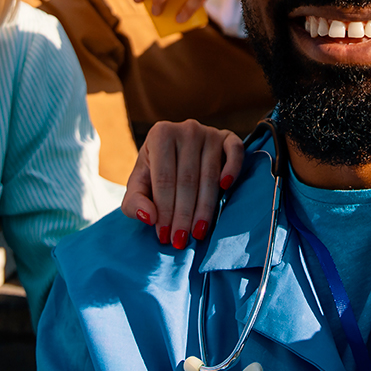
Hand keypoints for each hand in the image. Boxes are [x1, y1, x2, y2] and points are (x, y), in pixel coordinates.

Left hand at [122, 120, 244, 246]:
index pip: (164, 179)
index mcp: (160, 133)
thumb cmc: (155, 171)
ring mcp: (209, 132)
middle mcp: (186, 129)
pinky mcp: (227, 137)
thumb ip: (134, 202)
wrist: (177, 151)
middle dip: (183, 215)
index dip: (164, 210)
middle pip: (187, 180)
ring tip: (198, 232)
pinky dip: (232, 169)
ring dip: (205, 207)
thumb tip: (149, 217)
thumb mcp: (138, 185)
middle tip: (181, 241)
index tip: (164, 236)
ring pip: (210, 175)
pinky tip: (225, 188)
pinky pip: (235, 152)